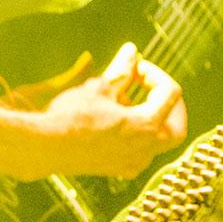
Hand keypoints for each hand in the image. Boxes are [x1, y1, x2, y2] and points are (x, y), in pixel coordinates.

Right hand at [41, 42, 187, 178]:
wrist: (45, 148)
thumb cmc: (71, 118)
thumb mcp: (99, 87)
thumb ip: (122, 70)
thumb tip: (131, 51)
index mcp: (147, 126)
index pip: (170, 93)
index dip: (155, 74)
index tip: (135, 66)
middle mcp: (146, 149)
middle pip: (177, 126)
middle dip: (169, 104)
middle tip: (153, 88)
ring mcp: (133, 163)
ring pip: (158, 141)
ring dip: (151, 118)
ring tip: (125, 101)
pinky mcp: (119, 170)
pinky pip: (140, 152)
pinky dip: (137, 135)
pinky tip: (116, 122)